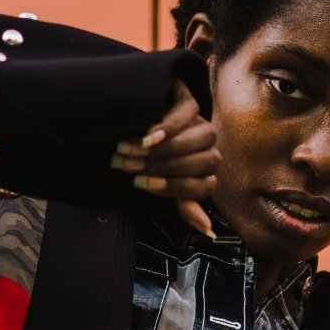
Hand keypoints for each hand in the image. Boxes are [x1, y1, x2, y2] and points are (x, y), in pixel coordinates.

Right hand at [111, 81, 219, 236]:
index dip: (173, 188)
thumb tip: (208, 230)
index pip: (204, 186)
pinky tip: (149, 134)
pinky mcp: (188, 99)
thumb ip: (181, 202)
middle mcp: (207, 147)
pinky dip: (169, 126)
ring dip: (167, 148)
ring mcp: (201, 122)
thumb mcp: (156, 181)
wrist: (122, 119)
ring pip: (202, 138)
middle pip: (204, 162)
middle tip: (130, 166)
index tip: (141, 185)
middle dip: (164, 167)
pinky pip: (188, 113)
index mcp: (203, 171)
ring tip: (135, 150)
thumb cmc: (141, 158)